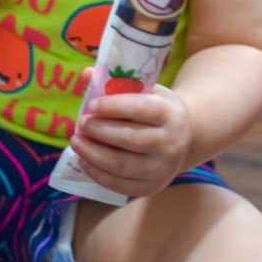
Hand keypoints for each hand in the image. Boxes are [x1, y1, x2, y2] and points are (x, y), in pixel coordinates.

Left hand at [70, 82, 192, 196]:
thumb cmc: (159, 110)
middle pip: (129, 139)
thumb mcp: (147, 90)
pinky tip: (84, 160)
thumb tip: (86, 74)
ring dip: (92, 153)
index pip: (141, 109)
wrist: (185, 139)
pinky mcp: (152, 187)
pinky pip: (119, 184)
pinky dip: (97, 173)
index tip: (91, 105)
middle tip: (81, 123)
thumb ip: (117, 82)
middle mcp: (171, 143)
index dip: (113, 107)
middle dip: (99, 131)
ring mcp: (162, 169)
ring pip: (121, 165)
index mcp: (171, 114)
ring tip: (76, 141)